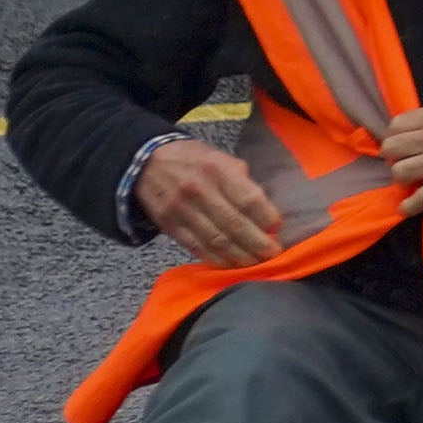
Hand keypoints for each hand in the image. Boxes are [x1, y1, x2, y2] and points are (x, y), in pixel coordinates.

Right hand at [132, 137, 291, 264]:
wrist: (145, 163)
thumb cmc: (193, 159)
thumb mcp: (221, 157)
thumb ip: (242, 180)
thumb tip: (264, 207)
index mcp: (218, 170)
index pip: (248, 199)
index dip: (265, 217)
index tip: (277, 228)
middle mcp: (200, 191)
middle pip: (234, 224)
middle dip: (257, 243)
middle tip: (274, 254)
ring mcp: (183, 211)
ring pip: (216, 240)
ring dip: (239, 256)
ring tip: (256, 263)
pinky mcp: (170, 226)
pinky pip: (196, 247)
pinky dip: (215, 258)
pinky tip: (231, 264)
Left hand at [376, 103, 422, 210]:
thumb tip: (414, 134)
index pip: (396, 125)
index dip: (396, 138)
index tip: (403, 147)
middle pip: (392, 149)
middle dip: (396, 159)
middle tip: (409, 165)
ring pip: (399, 172)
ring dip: (404, 180)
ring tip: (416, 183)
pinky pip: (419, 198)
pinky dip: (409, 206)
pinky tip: (408, 208)